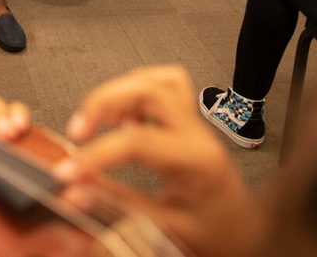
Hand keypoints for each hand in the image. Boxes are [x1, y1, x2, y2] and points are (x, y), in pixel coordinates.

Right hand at [53, 66, 260, 256]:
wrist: (248, 235)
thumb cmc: (218, 236)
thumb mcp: (166, 231)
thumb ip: (118, 208)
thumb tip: (74, 195)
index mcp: (197, 162)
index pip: (138, 142)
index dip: (96, 154)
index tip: (68, 170)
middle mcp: (198, 135)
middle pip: (149, 90)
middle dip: (104, 102)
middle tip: (78, 130)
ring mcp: (195, 125)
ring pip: (157, 80)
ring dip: (120, 91)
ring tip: (98, 119)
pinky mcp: (188, 124)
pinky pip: (165, 86)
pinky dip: (135, 91)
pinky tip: (121, 116)